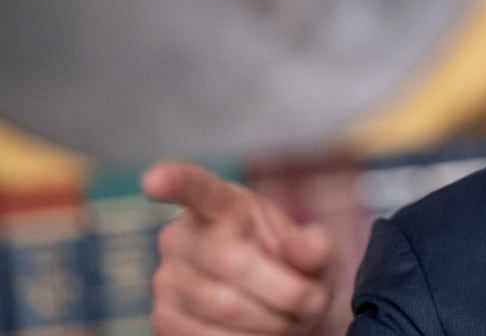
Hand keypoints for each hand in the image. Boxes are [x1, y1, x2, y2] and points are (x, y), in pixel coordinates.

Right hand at [142, 161, 337, 334]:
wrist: (279, 314)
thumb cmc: (295, 273)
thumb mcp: (317, 254)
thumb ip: (316, 247)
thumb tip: (310, 246)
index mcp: (223, 204)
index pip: (196, 187)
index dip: (176, 181)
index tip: (155, 179)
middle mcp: (182, 236)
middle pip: (233, 261)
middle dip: (285, 291)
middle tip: (311, 302)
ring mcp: (167, 278)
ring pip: (223, 305)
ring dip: (271, 321)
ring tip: (290, 320)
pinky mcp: (162, 318)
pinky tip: (261, 334)